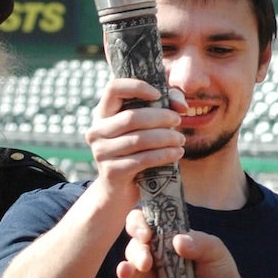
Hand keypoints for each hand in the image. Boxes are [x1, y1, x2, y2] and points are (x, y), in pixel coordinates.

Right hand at [84, 78, 184, 217]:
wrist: (118, 190)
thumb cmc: (136, 150)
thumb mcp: (146, 126)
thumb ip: (166, 105)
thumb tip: (181, 106)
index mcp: (102, 113)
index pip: (113, 88)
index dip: (137, 86)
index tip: (158, 94)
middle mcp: (96, 131)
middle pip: (131, 117)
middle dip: (161, 117)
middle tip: (178, 121)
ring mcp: (101, 152)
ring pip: (139, 140)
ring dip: (166, 138)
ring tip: (181, 140)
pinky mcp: (111, 171)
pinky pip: (142, 159)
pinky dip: (163, 155)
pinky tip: (177, 153)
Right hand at [92, 214, 249, 277]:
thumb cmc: (220, 272)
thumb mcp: (216, 252)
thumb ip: (200, 243)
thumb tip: (178, 240)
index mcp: (167, 237)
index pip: (146, 223)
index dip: (141, 225)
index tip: (148, 235)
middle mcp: (153, 255)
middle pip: (135, 247)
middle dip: (138, 252)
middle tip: (147, 262)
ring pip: (129, 271)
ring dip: (126, 270)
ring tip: (124, 271)